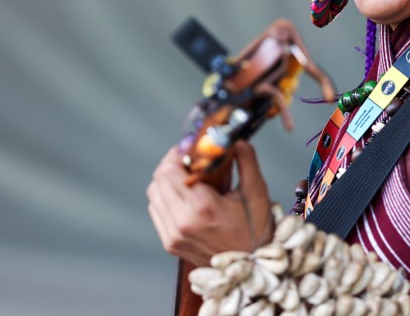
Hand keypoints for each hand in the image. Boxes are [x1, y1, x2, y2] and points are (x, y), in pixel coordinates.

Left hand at [147, 141, 272, 266]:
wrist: (250, 269)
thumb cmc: (255, 231)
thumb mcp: (256, 192)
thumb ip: (246, 161)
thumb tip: (237, 141)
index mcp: (202, 207)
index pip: (170, 170)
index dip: (177, 154)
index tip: (190, 150)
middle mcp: (183, 222)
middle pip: (159, 179)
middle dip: (172, 164)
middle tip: (188, 160)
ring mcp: (174, 235)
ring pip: (154, 194)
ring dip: (166, 181)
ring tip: (186, 178)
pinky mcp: (170, 243)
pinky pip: (156, 211)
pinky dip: (165, 198)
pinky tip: (183, 197)